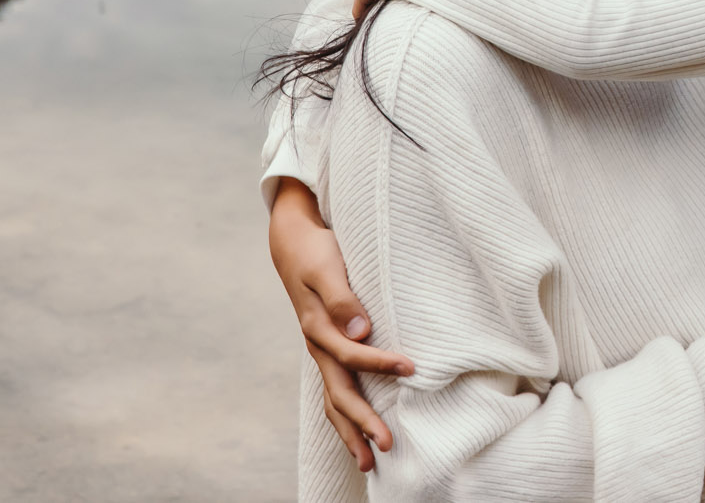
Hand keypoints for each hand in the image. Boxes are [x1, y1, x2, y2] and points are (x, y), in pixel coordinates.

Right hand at [269, 177, 414, 472]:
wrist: (293, 243)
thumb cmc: (316, 250)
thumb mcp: (327, 267)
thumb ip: (342, 298)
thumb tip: (361, 331)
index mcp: (318, 328)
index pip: (352, 355)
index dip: (381, 363)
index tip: (412, 368)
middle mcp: (318, 346)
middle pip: (339, 393)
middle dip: (362, 422)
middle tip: (387, 447)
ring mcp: (320, 351)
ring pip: (334, 400)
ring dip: (350, 430)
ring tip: (367, 461)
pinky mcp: (328, 349)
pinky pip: (335, 389)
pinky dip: (346, 414)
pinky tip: (359, 429)